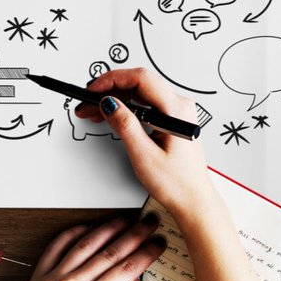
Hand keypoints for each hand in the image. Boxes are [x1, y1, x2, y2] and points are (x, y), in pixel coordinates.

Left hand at [0, 215, 167, 280]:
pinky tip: (88, 228)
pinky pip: (57, 246)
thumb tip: (138, 280)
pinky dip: (74, 233)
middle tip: (149, 223)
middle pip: (111, 251)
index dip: (147, 253)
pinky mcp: (39, 275)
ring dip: (108, 228)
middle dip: (134, 234)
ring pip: (86, 243)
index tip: (158, 243)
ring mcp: (54, 277)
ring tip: (124, 220)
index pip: (128, 268)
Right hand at [76, 68, 216, 220]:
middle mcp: (180, 107)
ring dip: (116, 99)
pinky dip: (126, 107)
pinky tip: (111, 115)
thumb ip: (125, 125)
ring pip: (141, 94)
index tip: (93, 89)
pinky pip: (146, 104)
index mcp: (177, 110)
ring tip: (94, 111)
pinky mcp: (172, 120)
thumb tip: (109, 103)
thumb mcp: (144, 155)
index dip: (113, 80)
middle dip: (110, 90)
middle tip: (87, 102)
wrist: (193, 201)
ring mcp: (177, 112)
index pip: (141, 79)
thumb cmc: (177, 184)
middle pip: (139, 84)